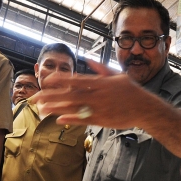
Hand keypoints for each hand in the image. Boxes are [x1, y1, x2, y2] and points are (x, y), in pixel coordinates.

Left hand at [28, 60, 163, 128]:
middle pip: (69, 95)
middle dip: (50, 96)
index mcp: (99, 82)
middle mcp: (96, 95)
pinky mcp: (102, 120)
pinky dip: (71, 119)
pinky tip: (59, 119)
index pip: (75, 80)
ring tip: (42, 109)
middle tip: (35, 98)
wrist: (145, 109)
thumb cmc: (131, 92)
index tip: (46, 79)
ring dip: (56, 108)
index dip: (59, 80)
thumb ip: (101, 69)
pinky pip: (83, 119)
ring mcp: (98, 108)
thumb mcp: (117, 75)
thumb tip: (89, 59)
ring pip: (73, 108)